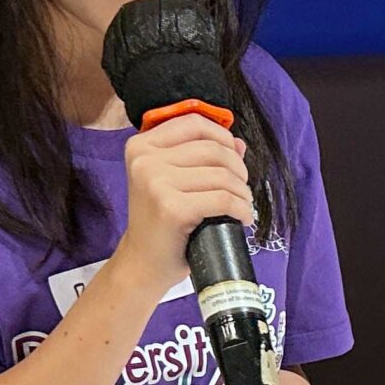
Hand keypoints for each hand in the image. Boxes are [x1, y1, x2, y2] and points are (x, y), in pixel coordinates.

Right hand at [115, 111, 252, 294]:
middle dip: (238, 168)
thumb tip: (238, 143)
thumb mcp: (174, 181)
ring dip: (242, 192)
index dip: (222, 136)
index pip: (194, 123)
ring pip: (222, 175)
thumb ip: (201, 157)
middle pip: (213, 149)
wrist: (143, 262)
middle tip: (241, 188)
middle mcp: (145, 159)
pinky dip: (242, 209)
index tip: (233, 158)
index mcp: (142, 145)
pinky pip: (223, 199)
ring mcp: (156, 182)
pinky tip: (243, 218)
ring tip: (242, 205)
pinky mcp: (172, 207)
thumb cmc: (161, 221)